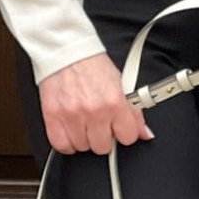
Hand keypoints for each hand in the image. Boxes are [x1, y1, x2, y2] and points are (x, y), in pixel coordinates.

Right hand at [40, 51, 155, 154]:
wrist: (66, 51)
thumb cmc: (92, 64)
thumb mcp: (121, 83)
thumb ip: (134, 112)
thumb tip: (145, 133)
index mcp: (114, 102)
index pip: (128, 137)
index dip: (124, 133)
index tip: (119, 127)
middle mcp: (94, 111)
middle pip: (103, 146)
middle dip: (103, 136)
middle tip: (100, 122)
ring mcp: (72, 116)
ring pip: (83, 147)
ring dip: (84, 138)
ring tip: (84, 121)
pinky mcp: (53, 117)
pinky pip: (62, 146)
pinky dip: (67, 142)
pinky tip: (71, 130)